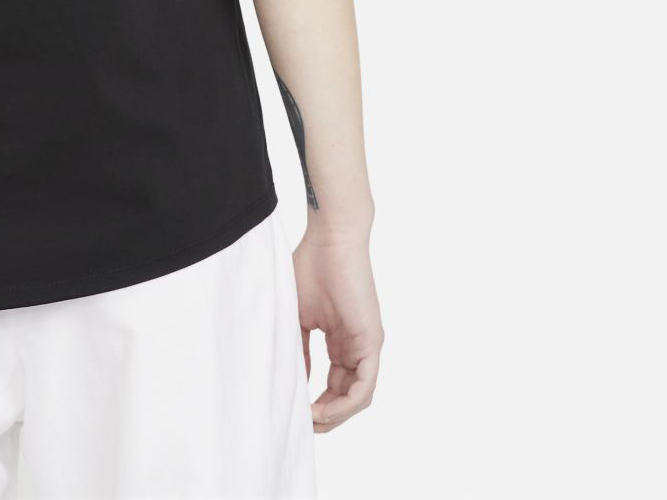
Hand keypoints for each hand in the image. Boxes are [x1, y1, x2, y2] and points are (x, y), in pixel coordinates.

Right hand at [294, 231, 382, 430]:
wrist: (329, 239)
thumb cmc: (310, 267)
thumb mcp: (298, 316)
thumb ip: (300, 348)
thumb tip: (296, 381)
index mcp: (342, 341)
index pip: (335, 386)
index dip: (317, 404)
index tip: (296, 412)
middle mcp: (358, 348)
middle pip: (348, 398)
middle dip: (327, 417)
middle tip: (303, 426)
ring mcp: (367, 345)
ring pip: (358, 398)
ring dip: (335, 416)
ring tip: (311, 421)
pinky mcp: (371, 341)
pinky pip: (365, 385)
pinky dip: (346, 404)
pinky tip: (324, 410)